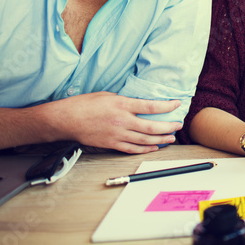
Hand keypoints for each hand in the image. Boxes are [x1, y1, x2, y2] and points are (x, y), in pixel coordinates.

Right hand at [44, 91, 182, 153]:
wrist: (65, 120)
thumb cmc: (83, 104)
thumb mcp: (107, 95)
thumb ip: (124, 100)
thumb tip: (137, 104)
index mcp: (121, 105)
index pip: (150, 106)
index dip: (166, 106)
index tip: (177, 104)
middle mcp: (122, 121)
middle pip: (152, 127)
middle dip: (168, 127)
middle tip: (178, 125)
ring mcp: (117, 134)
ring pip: (145, 140)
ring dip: (160, 140)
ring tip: (171, 138)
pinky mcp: (111, 144)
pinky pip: (132, 149)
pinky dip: (145, 149)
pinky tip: (153, 147)